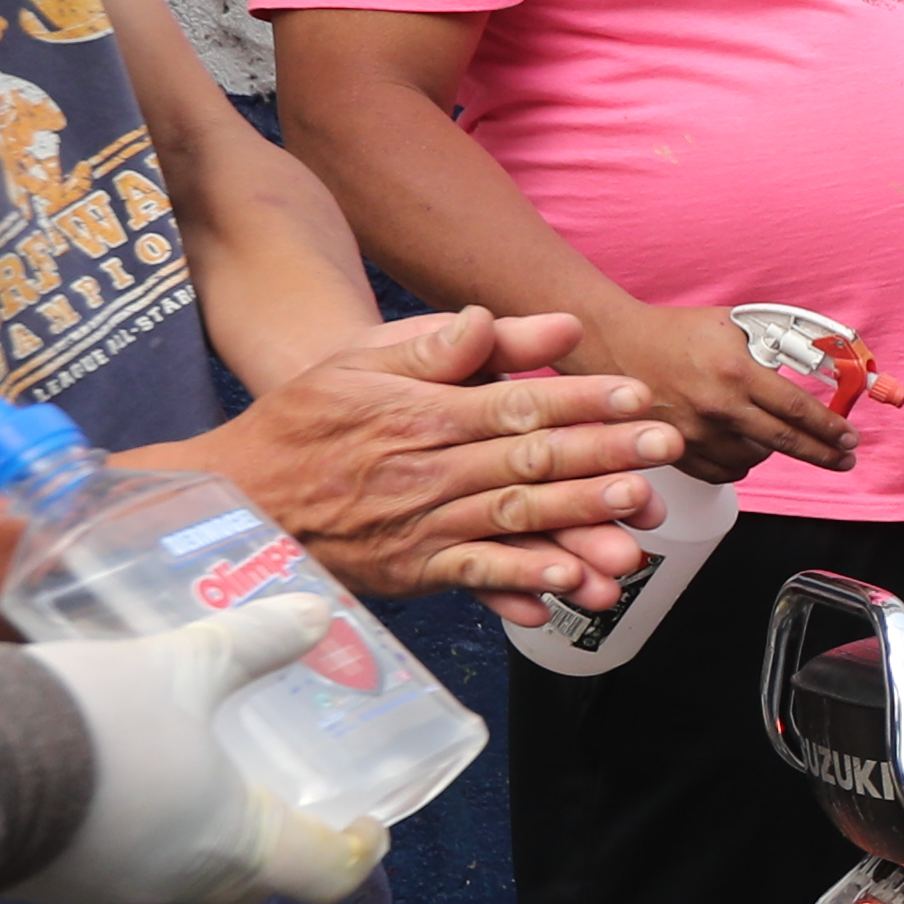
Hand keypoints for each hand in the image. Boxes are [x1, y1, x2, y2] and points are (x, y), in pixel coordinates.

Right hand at [2, 603, 391, 903]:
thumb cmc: (92, 722)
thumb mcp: (180, 667)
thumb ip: (250, 643)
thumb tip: (319, 614)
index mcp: (231, 847)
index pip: (323, 874)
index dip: (356, 848)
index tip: (367, 818)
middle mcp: (176, 881)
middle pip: (253, 876)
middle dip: (280, 835)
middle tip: (288, 781)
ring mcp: (109, 886)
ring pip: (180, 866)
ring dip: (202, 824)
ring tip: (205, 758)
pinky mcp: (53, 873)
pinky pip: (118, 854)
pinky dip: (139, 818)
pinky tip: (124, 765)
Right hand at [164, 305, 673, 614]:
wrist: (238, 495)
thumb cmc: (306, 419)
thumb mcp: (358, 363)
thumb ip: (434, 345)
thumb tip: (492, 318)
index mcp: (420, 413)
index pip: (514, 403)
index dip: (579, 399)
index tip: (635, 395)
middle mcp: (426, 468)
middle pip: (527, 461)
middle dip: (602, 454)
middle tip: (665, 447)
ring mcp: (420, 523)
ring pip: (511, 519)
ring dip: (578, 520)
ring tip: (638, 518)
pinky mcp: (412, 570)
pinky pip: (474, 575)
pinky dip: (521, 582)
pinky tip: (569, 585)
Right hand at [594, 300, 862, 485]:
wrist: (616, 346)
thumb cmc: (676, 332)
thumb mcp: (732, 324)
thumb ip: (772, 344)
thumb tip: (816, 361)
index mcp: (735, 373)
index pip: (796, 409)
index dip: (830, 427)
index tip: (851, 437)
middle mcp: (717, 407)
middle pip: (785, 443)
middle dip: (824, 454)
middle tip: (845, 458)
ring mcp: (695, 434)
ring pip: (754, 460)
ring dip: (772, 451)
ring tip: (772, 434)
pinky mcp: (676, 452)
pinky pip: (724, 473)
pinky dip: (740, 463)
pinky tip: (742, 446)